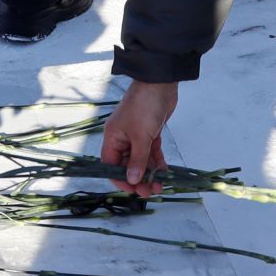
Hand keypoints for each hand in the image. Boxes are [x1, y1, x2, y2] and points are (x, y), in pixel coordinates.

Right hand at [102, 80, 176, 196]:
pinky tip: (164, 173)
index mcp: (113, 138)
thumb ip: (137, 160)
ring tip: (160, 186)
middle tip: (150, 192)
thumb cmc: (144, 107)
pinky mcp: (150, 133)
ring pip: (141, 160)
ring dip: (150, 173)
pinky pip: (151, 152)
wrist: (160, 83)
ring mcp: (137, 136)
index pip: (111, 165)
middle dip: (138, 179)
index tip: (133, 190)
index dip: (120, 179)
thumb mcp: (140, 136)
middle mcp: (122, 138)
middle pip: (127, 165)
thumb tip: (131, 180)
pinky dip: (157, 162)